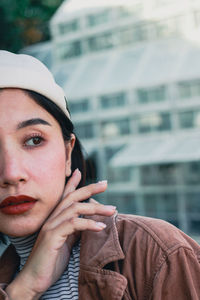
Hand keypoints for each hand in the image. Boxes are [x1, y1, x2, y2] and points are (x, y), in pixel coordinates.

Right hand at [6, 170, 115, 298]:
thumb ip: (74, 230)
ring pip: (75, 209)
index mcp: (55, 218)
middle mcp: (52, 219)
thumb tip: (87, 222)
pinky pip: (73, 225)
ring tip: (113, 210)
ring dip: (96, 208)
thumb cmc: (50, 261)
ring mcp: (51, 227)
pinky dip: (89, 224)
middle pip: (72, 197)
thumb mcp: (66, 242)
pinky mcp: (52, 237)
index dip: (73, 183)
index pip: (64, 196)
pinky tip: (101, 227)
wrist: (33, 279)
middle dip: (89, 188)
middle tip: (105, 183)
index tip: (80, 172)